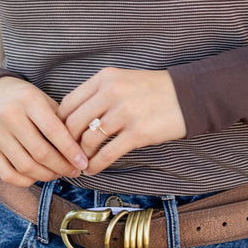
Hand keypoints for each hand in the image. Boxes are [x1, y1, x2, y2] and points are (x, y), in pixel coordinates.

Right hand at [0, 76, 88, 186]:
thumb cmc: (23, 98)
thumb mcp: (42, 98)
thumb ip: (59, 120)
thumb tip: (80, 149)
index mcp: (29, 100)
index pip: (54, 130)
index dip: (71, 150)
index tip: (84, 163)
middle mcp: (9, 116)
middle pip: (41, 153)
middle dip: (62, 167)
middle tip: (74, 171)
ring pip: (25, 167)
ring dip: (47, 176)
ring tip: (59, 173)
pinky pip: (8, 175)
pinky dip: (27, 181)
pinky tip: (38, 176)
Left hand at [58, 68, 186, 175]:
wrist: (188, 95)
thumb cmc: (152, 90)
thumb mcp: (122, 80)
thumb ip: (97, 94)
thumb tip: (71, 119)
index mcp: (105, 77)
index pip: (68, 103)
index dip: (60, 124)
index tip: (61, 136)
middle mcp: (112, 92)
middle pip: (73, 124)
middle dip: (67, 144)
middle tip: (67, 155)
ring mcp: (125, 112)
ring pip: (88, 140)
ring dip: (81, 156)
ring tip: (82, 163)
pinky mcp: (138, 132)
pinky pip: (107, 153)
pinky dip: (96, 165)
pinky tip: (94, 169)